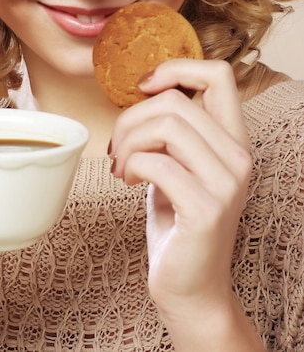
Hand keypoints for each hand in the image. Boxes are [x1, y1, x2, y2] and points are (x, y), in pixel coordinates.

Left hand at [109, 60, 260, 349]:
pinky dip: (130, 165)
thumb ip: (174, 129)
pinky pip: (155, 162)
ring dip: (128, 142)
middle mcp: (239, 156)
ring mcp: (227, 183)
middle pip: (175, 101)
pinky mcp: (206, 209)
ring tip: (119, 165)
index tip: (143, 88)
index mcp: (233, 140)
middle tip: (116, 147)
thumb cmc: (177, 220)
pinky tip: (125, 180)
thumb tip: (146, 89)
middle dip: (130, 118)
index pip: (219, 74)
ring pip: (165, 125)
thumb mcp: (179, 164)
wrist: (190, 287)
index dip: (176, 68)